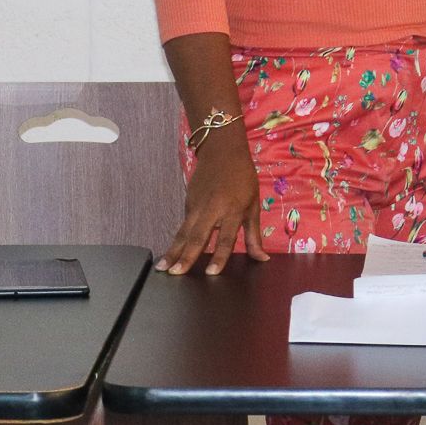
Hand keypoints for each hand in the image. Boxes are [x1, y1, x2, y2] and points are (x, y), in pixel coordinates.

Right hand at [156, 135, 269, 275]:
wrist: (222, 150)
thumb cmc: (243, 177)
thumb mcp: (253, 204)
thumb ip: (254, 235)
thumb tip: (262, 259)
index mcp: (232, 209)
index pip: (225, 237)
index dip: (220, 256)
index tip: (212, 273)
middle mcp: (212, 209)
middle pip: (197, 236)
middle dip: (186, 256)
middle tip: (176, 274)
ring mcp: (196, 205)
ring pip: (183, 232)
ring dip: (172, 250)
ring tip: (162, 268)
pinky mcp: (187, 202)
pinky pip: (183, 224)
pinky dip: (176, 240)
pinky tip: (169, 254)